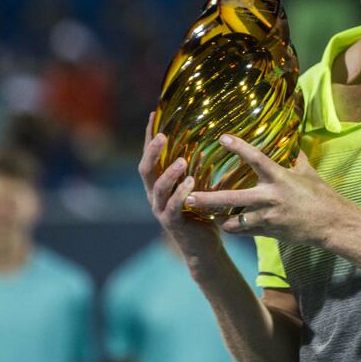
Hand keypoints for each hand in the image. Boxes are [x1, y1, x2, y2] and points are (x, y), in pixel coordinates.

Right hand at [138, 113, 222, 272]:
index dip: (149, 136)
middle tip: (162, 135)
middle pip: (146, 169)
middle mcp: (155, 195)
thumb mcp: (200, 186)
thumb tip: (214, 138)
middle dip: (152, 151)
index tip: (153, 114)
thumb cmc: (204, 213)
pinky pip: (173, 207)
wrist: (204, 247)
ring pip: (158, 188)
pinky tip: (191, 183)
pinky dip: (181, 194)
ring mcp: (161, 210)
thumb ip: (199, 167)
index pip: (150, 155)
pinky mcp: (172, 223)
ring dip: (169, 173)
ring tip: (182, 161)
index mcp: (159, 184)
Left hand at [185, 134, 357, 247]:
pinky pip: (245, 231)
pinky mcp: (269, 232)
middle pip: (232, 197)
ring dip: (218, 217)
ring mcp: (268, 217)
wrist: (332, 224)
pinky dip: (234, 227)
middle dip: (208, 198)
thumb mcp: (309, 173)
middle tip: (188, 196)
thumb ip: (297, 159)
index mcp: (280, 178)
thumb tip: (293, 143)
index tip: (222, 138)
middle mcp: (270, 197)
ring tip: (204, 213)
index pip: (256, 158)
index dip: (238, 147)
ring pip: (233, 220)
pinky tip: (225, 224)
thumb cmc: (322, 196)